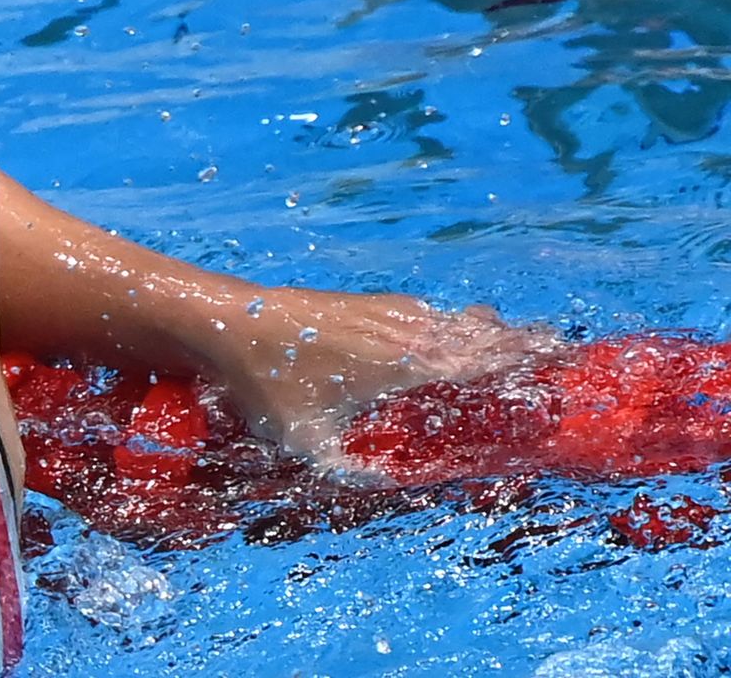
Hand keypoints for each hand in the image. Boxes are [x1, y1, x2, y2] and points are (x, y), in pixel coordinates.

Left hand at [222, 290, 559, 457]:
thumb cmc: (268, 383)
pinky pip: (430, 314)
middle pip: (488, 330)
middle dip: (523, 347)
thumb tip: (389, 491)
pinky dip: (452, 329)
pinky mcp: (369, 304)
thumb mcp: (309, 442)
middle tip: (551, 367)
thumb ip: (355, 471)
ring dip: (487, 335)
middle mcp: (408, 327)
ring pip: (459, 318)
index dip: (532, 359)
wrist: (228, 320)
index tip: (568, 365)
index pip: (490, 355)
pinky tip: (443, 352)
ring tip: (507, 360)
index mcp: (408, 360)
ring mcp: (389, 310)